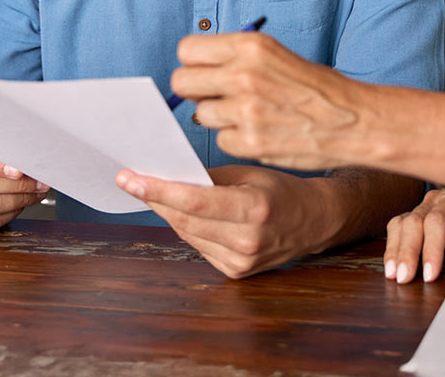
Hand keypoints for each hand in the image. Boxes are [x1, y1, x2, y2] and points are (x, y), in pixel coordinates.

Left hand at [115, 164, 337, 278]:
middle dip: (154, 199)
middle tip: (131, 180)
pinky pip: (199, 246)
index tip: (129, 178)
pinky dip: (188, 228)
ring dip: (169, 213)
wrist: (314, 221)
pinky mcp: (236, 272)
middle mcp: (247, 240)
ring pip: (187, 234)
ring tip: (156, 193)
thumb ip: (210, 178)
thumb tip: (168, 175)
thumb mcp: (249, 173)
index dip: (158, 190)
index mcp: (254, 209)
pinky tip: (186, 214)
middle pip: (184, 220)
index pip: (194, 202)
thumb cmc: (282, 190)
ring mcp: (241, 261)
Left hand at [171, 31, 374, 171]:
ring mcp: (245, 110)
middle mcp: (243, 75)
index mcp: (250, 46)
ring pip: (200, 114)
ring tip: (248, 115)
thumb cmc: (316, 87)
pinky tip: (259, 132)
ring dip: (219, 117)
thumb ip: (236, 57)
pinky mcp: (249, 141)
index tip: (206, 71)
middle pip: (182, 82)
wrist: (353, 120)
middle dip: (196, 90)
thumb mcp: (276, 54)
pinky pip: (220, 140)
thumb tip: (197, 68)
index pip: (187, 49)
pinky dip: (235, 139)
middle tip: (217, 96)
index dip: (195, 63)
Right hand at [385, 188, 444, 283]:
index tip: (430, 273)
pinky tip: (392, 266)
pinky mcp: (413, 220)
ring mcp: (421, 208)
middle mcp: (434, 201)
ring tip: (393, 274)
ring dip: (395, 250)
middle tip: (404, 278)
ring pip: (400, 224)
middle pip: (413, 222)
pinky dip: (393, 248)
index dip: (431, 248)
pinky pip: (397, 230)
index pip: (437, 221)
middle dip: (407, 252)